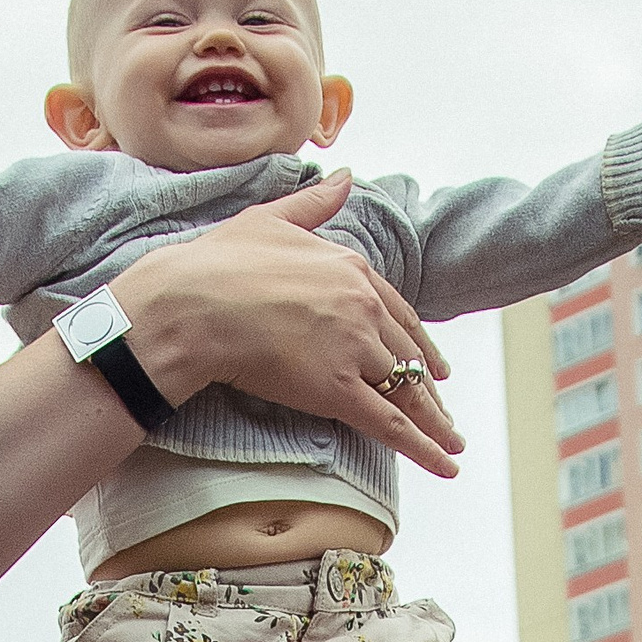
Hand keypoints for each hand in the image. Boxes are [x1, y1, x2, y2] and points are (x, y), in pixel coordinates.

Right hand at [108, 173, 465, 478]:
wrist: (189, 305)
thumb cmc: (217, 264)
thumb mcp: (271, 219)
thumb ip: (314, 204)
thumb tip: (346, 177)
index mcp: (352, 268)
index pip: (399, 314)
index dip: (418, 343)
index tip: (433, 363)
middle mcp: (363, 308)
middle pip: (406, 356)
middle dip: (427, 387)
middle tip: (443, 411)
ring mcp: (353, 349)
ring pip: (405, 392)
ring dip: (432, 423)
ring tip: (451, 444)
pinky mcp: (337, 390)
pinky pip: (391, 424)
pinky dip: (424, 448)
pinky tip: (446, 464)